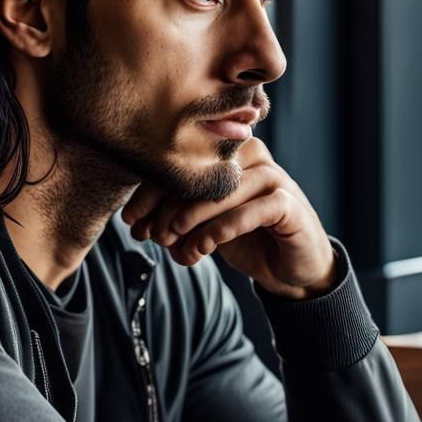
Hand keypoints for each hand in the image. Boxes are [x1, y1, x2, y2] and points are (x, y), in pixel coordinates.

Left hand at [120, 137, 336, 299]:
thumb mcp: (205, 226)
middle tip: (153, 236)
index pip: (182, 163)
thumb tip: (137, 223)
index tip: (131, 220)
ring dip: (192, 219)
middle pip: (200, 173)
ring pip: (224, 190)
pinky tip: (204, 247)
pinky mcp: (289, 204)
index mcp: (229, 153)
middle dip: (167, 208)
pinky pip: (252, 210)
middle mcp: (252, 157)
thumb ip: (177, 217)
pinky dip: (223, 228)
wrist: (291, 268)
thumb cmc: (247, 240)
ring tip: (176, 244)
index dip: (151, 192)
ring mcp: (274, 177)